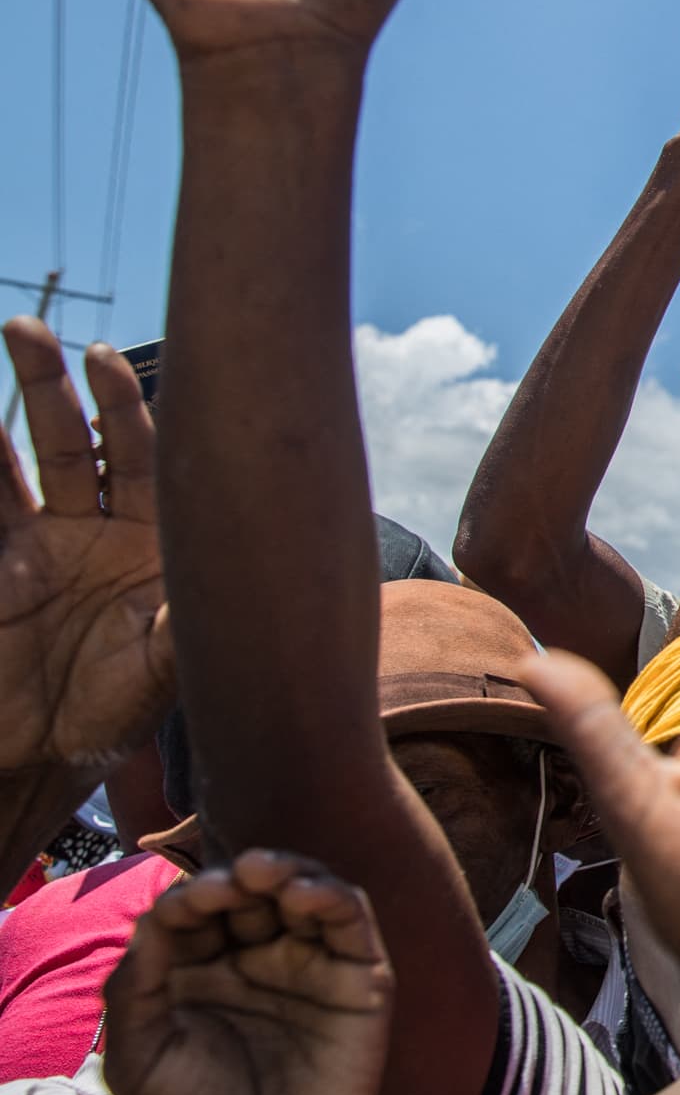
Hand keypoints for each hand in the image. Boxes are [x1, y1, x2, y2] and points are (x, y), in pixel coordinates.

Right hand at [0, 318, 170, 771]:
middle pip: (76, 440)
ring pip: (18, 460)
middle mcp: (96, 529)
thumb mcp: (165, 667)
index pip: (143, 455)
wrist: (37, 762)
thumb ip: (187, 617)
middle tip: (30, 333)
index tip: (105, 360)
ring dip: (2, 410)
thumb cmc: (113, 717)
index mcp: (151, 541)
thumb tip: (242, 579)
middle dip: (55, 385)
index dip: (125, 406)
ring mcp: (39, 544)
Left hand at [103, 850, 394, 1094]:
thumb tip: (148, 919)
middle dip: (235, 878)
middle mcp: (258, 959)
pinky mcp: (358, 977)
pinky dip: (331, 895)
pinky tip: (303, 891)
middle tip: (222, 882)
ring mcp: (311, 964)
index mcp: (203, 971)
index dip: (188, 899)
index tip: (177, 907)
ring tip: (261, 870)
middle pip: (252, 893)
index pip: (198, 912)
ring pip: (306, 891)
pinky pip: (351, 920)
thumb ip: (134, 988)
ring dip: (286, 871)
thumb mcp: (138, 1057)